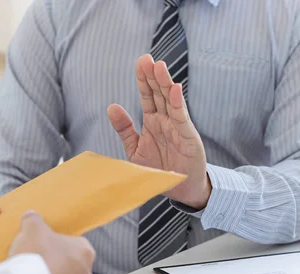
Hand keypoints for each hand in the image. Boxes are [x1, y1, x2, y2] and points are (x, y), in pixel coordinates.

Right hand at [9, 211, 94, 273]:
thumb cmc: (38, 255)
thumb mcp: (32, 228)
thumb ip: (33, 219)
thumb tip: (31, 216)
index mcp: (85, 251)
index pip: (74, 242)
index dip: (57, 241)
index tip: (43, 243)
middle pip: (70, 263)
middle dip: (56, 261)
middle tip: (36, 257)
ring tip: (30, 273)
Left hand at [108, 54, 211, 208]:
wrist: (179, 189)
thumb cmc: (159, 169)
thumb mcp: (135, 149)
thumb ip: (124, 129)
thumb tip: (111, 106)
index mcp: (152, 121)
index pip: (147, 96)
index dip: (143, 80)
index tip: (140, 62)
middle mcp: (165, 120)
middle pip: (158, 93)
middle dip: (153, 76)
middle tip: (146, 58)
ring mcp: (177, 126)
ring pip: (170, 101)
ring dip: (165, 83)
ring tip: (159, 67)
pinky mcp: (188, 137)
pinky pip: (181, 118)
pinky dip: (178, 103)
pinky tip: (174, 89)